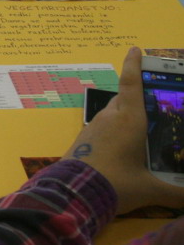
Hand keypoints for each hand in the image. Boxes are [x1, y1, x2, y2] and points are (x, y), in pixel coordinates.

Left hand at [65, 47, 183, 213]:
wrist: (72, 195)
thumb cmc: (115, 183)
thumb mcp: (150, 189)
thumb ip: (176, 194)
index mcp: (128, 119)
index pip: (131, 84)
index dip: (133, 65)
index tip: (135, 49)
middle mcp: (109, 118)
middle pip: (124, 99)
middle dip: (138, 97)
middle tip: (155, 104)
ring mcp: (92, 127)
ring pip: (112, 114)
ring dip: (126, 116)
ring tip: (143, 129)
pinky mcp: (82, 140)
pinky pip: (102, 127)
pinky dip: (114, 130)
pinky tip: (123, 146)